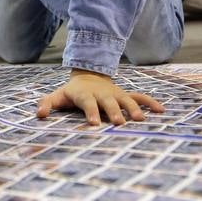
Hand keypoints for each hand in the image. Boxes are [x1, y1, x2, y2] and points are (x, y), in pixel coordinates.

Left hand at [36, 69, 165, 125]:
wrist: (88, 76)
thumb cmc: (71, 92)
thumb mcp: (57, 96)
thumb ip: (47, 104)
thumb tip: (39, 114)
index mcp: (85, 95)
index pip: (88, 103)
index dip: (91, 112)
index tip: (94, 124)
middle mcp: (103, 94)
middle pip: (109, 102)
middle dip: (114, 112)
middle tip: (119, 123)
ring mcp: (116, 94)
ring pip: (127, 100)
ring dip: (134, 108)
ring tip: (141, 120)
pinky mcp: (126, 95)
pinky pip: (140, 97)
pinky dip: (151, 102)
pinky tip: (162, 110)